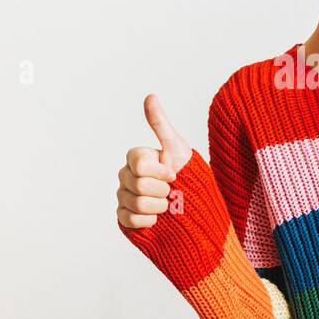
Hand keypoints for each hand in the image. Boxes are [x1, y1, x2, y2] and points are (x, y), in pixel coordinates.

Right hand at [116, 93, 192, 228]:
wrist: (195, 208)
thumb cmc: (188, 175)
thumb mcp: (176, 147)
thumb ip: (160, 124)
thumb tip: (150, 96)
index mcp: (135, 158)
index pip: (140, 165)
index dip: (161, 172)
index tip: (173, 174)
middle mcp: (126, 176)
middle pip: (138, 185)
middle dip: (162, 190)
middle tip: (171, 190)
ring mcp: (123, 197)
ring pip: (135, 204)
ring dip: (158, 207)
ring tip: (166, 204)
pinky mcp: (124, 218)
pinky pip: (130, 220)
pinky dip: (148, 222)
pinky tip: (157, 219)